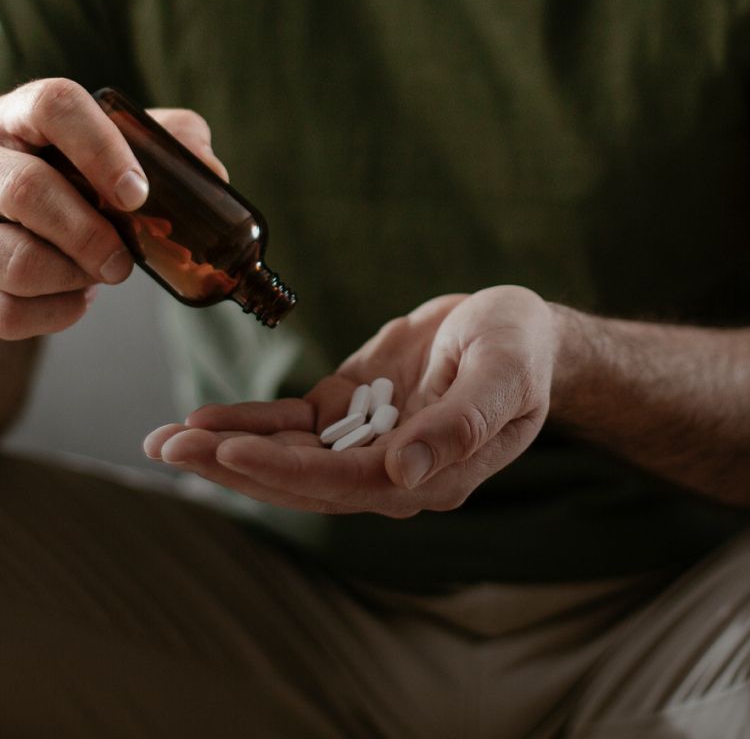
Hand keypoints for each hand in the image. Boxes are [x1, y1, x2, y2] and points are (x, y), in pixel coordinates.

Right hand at [0, 78, 226, 339]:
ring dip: (73, 277)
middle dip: (90, 235)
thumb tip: (211, 173)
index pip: (55, 106)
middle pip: (27, 190)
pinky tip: (75, 296)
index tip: (138, 194)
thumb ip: (171, 142)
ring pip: (15, 260)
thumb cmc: (80, 172)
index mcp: (25, 113)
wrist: (28, 213)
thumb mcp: (126, 142)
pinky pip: (6, 309)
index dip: (100, 150)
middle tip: (125, 261)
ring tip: (100, 271)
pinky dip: (55, 312)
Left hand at [143, 286, 557, 516]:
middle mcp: (390, 470)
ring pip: (288, 455)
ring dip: (226, 447)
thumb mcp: (504, 375)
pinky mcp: (351, 410)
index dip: (286, 470)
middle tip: (168, 448)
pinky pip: (293, 422)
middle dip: (233, 464)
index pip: (346, 482)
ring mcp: (366, 441)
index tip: (230, 450)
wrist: (519, 331)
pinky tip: (203, 417)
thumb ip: (461, 424)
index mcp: (430, 475)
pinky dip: (250, 420)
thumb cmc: (521, 351)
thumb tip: (405, 474)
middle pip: (301, 479)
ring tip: (163, 439)